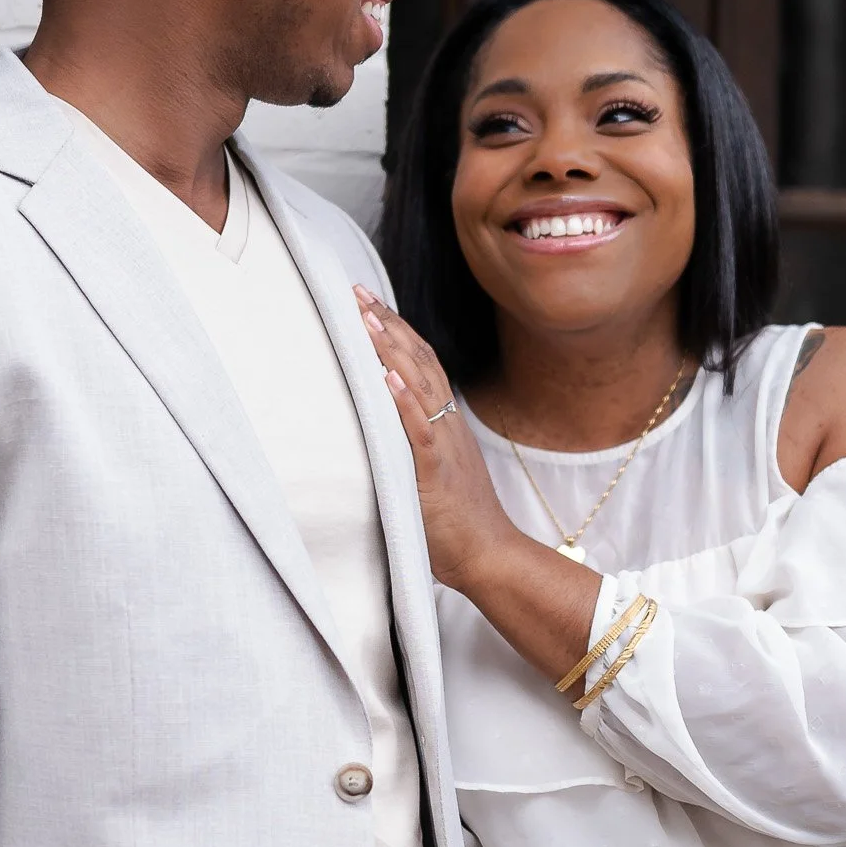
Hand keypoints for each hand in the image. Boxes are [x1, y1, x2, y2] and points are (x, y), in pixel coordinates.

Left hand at [353, 286, 516, 591]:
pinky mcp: (437, 472)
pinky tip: (387, 379)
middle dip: (386, 325)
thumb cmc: (456, 519)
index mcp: (443, 421)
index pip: (420, 363)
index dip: (395, 331)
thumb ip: (412, 444)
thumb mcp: (432, 470)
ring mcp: (443, 445)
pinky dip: (404, 402)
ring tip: (367, 319)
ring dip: (391, 350)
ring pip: (419, 386)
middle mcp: (445, 423)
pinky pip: (420, 432)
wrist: (488, 553)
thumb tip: (381, 425)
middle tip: (356, 293)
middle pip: (418, 361)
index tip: (368, 303)